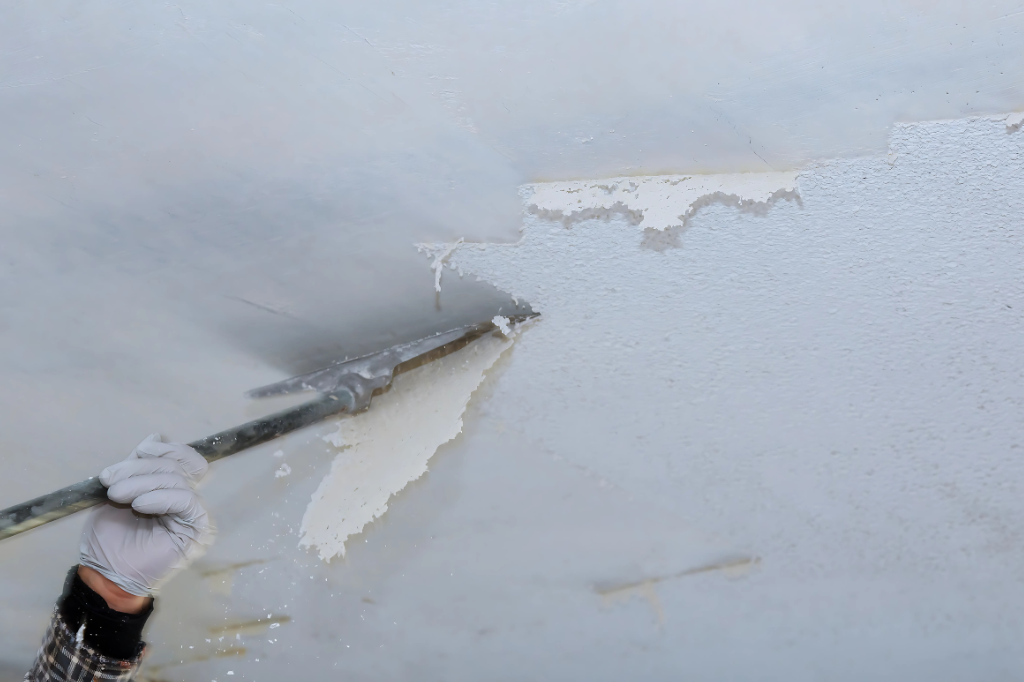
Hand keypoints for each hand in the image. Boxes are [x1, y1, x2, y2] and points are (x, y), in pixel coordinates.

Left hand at [79, 434, 213, 597]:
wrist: (105, 573)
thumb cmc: (109, 539)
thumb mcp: (119, 491)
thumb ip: (137, 466)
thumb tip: (156, 438)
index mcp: (171, 488)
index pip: (182, 457)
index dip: (163, 450)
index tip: (133, 454)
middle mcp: (187, 498)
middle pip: (176, 465)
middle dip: (141, 468)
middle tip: (110, 481)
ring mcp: (194, 514)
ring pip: (178, 480)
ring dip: (143, 483)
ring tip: (118, 495)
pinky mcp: (198, 529)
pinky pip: (186, 501)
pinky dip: (161, 498)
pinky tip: (140, 505)